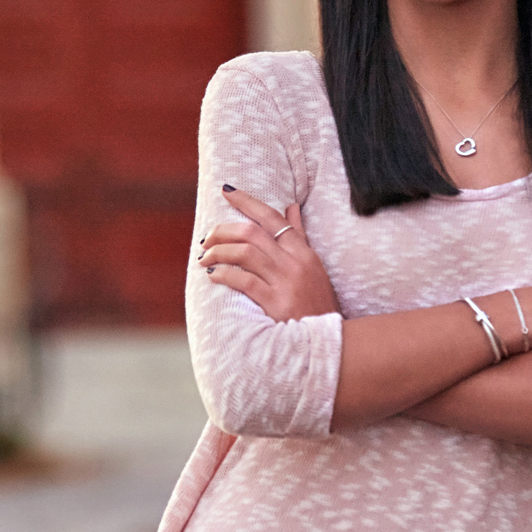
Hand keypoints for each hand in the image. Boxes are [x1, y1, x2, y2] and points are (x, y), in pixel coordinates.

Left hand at [199, 187, 340, 321]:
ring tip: (204, 257)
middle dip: (223, 231)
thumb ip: (299, 236)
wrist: (327, 340)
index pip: (272, 217)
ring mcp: (285, 282)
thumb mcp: (313, 265)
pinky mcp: (276, 303)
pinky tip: (213, 275)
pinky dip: (224, 274)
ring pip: (245, 253)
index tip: (226, 191)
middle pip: (253, 232)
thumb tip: (291, 207)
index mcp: (303, 251)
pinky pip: (244, 280)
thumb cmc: (317, 302)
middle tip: (206, 238)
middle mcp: (294, 262)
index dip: (247, 201)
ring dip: (219, 252)